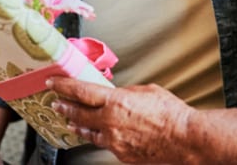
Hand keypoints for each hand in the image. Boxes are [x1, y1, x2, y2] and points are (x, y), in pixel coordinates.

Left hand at [47, 78, 194, 162]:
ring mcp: (113, 140)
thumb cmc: (170, 114)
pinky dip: (99, 136)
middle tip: (55, 102)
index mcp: (116, 101)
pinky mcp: (120, 154)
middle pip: (78, 113)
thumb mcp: (147, 91)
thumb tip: (119, 94)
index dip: (64, 86)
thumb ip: (127, 93)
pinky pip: (104, 143)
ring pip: (88, 131)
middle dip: (64, 106)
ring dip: (77, 124)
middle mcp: (110, 122)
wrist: (183, 139)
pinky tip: (97, 134)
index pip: (81, 91)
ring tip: (70, 120)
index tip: (53, 82)